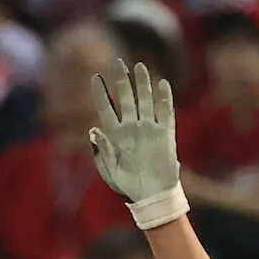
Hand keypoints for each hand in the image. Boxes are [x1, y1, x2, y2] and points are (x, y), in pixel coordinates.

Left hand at [89, 60, 185, 224]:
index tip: (94, 77)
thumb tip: (93, 130)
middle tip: (118, 62)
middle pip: (126, 99)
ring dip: (143, 84)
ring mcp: (149, 129)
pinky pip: (165, 113)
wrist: (152, 195)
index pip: (106, 108)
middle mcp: (132, 128)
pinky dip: (164, 99)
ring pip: (145, 101)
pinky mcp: (165, 134)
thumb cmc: (128, 185)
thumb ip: (102, 150)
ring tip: (140, 67)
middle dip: (122, 81)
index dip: (100, 93)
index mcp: (116, 136)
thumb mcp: (110, 170)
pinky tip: (162, 84)